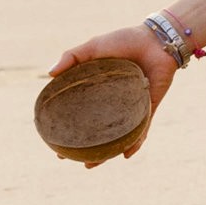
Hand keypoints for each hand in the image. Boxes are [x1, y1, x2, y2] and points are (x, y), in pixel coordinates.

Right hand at [48, 25, 178, 163]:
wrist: (156, 40)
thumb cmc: (124, 40)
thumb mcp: (93, 47)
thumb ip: (72, 57)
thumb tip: (49, 73)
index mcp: (99, 89)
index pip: (80, 111)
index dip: (67, 126)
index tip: (54, 140)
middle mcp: (113, 101)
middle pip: (96, 129)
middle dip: (83, 146)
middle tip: (67, 158)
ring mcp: (131, 107)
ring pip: (117, 135)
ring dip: (105, 153)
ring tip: (91, 165)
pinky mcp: (149, 107)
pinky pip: (141, 129)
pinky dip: (135, 142)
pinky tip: (126, 154)